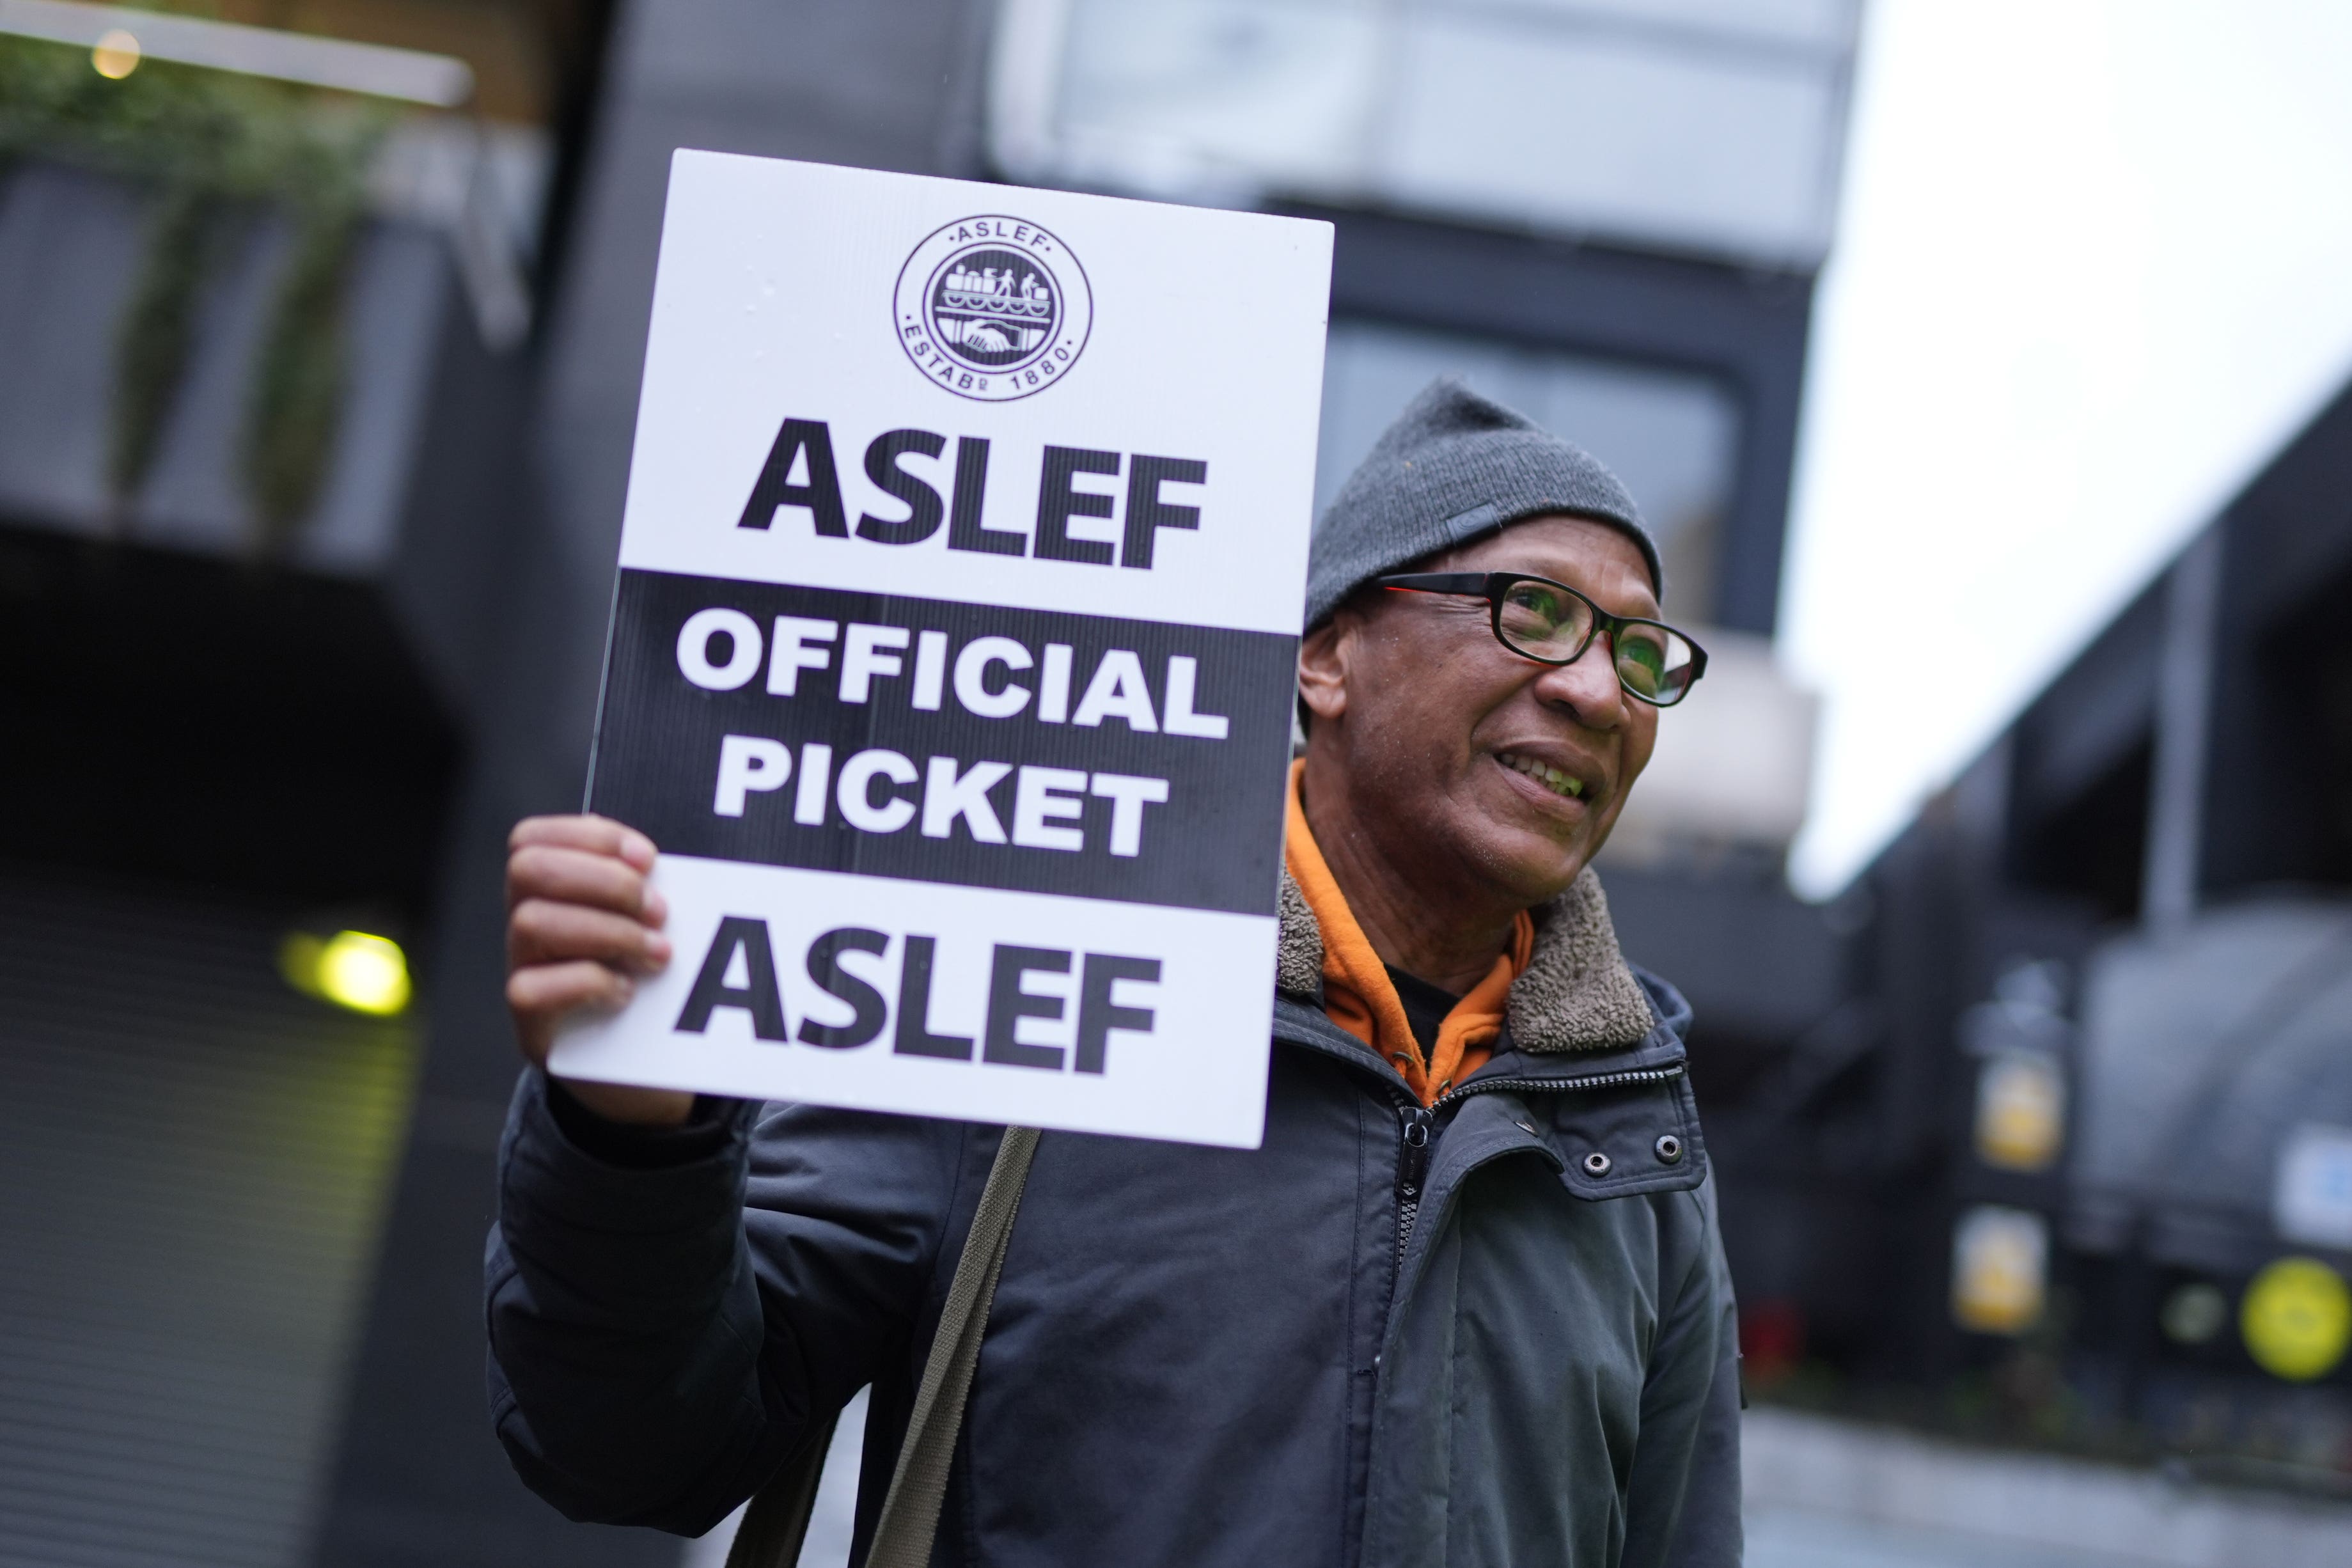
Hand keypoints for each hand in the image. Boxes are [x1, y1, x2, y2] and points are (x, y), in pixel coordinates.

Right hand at [505, 814, 693, 1126]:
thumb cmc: (648, 982)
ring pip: (532, 922)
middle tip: (659, 911)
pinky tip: (627, 992)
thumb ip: (640, 889)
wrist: (640, 1070)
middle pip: (529, 869)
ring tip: (659, 954)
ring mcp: (520, 972)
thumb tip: (656, 864)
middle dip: (605, 881)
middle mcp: (523, 927)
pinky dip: (591, 982)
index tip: (649, 858)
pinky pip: (533, 988)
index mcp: (548, 892)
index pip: (532, 838)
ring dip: (610, 931)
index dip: (591, 837)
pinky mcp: (529, 1023)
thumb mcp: (645, 927)